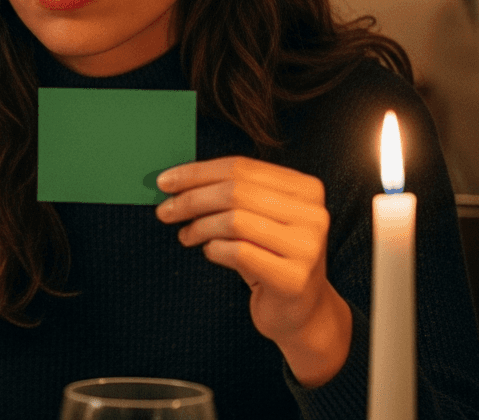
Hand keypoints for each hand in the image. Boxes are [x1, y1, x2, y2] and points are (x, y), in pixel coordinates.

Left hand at [155, 157, 351, 387]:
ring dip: (199, 226)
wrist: (301, 311)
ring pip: (234, 221)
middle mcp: (313, 214)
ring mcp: (307, 247)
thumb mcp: (257, 217)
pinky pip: (238, 253)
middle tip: (164, 211)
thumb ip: (231, 193)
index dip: (197, 173)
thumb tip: (175, 179)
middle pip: (235, 192)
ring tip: (185, 235)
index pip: (241, 167)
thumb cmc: (270, 255)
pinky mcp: (292, 278)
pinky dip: (214, 250)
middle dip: (191, 199)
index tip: (165, 181)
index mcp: (306, 188)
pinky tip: (209, 252)